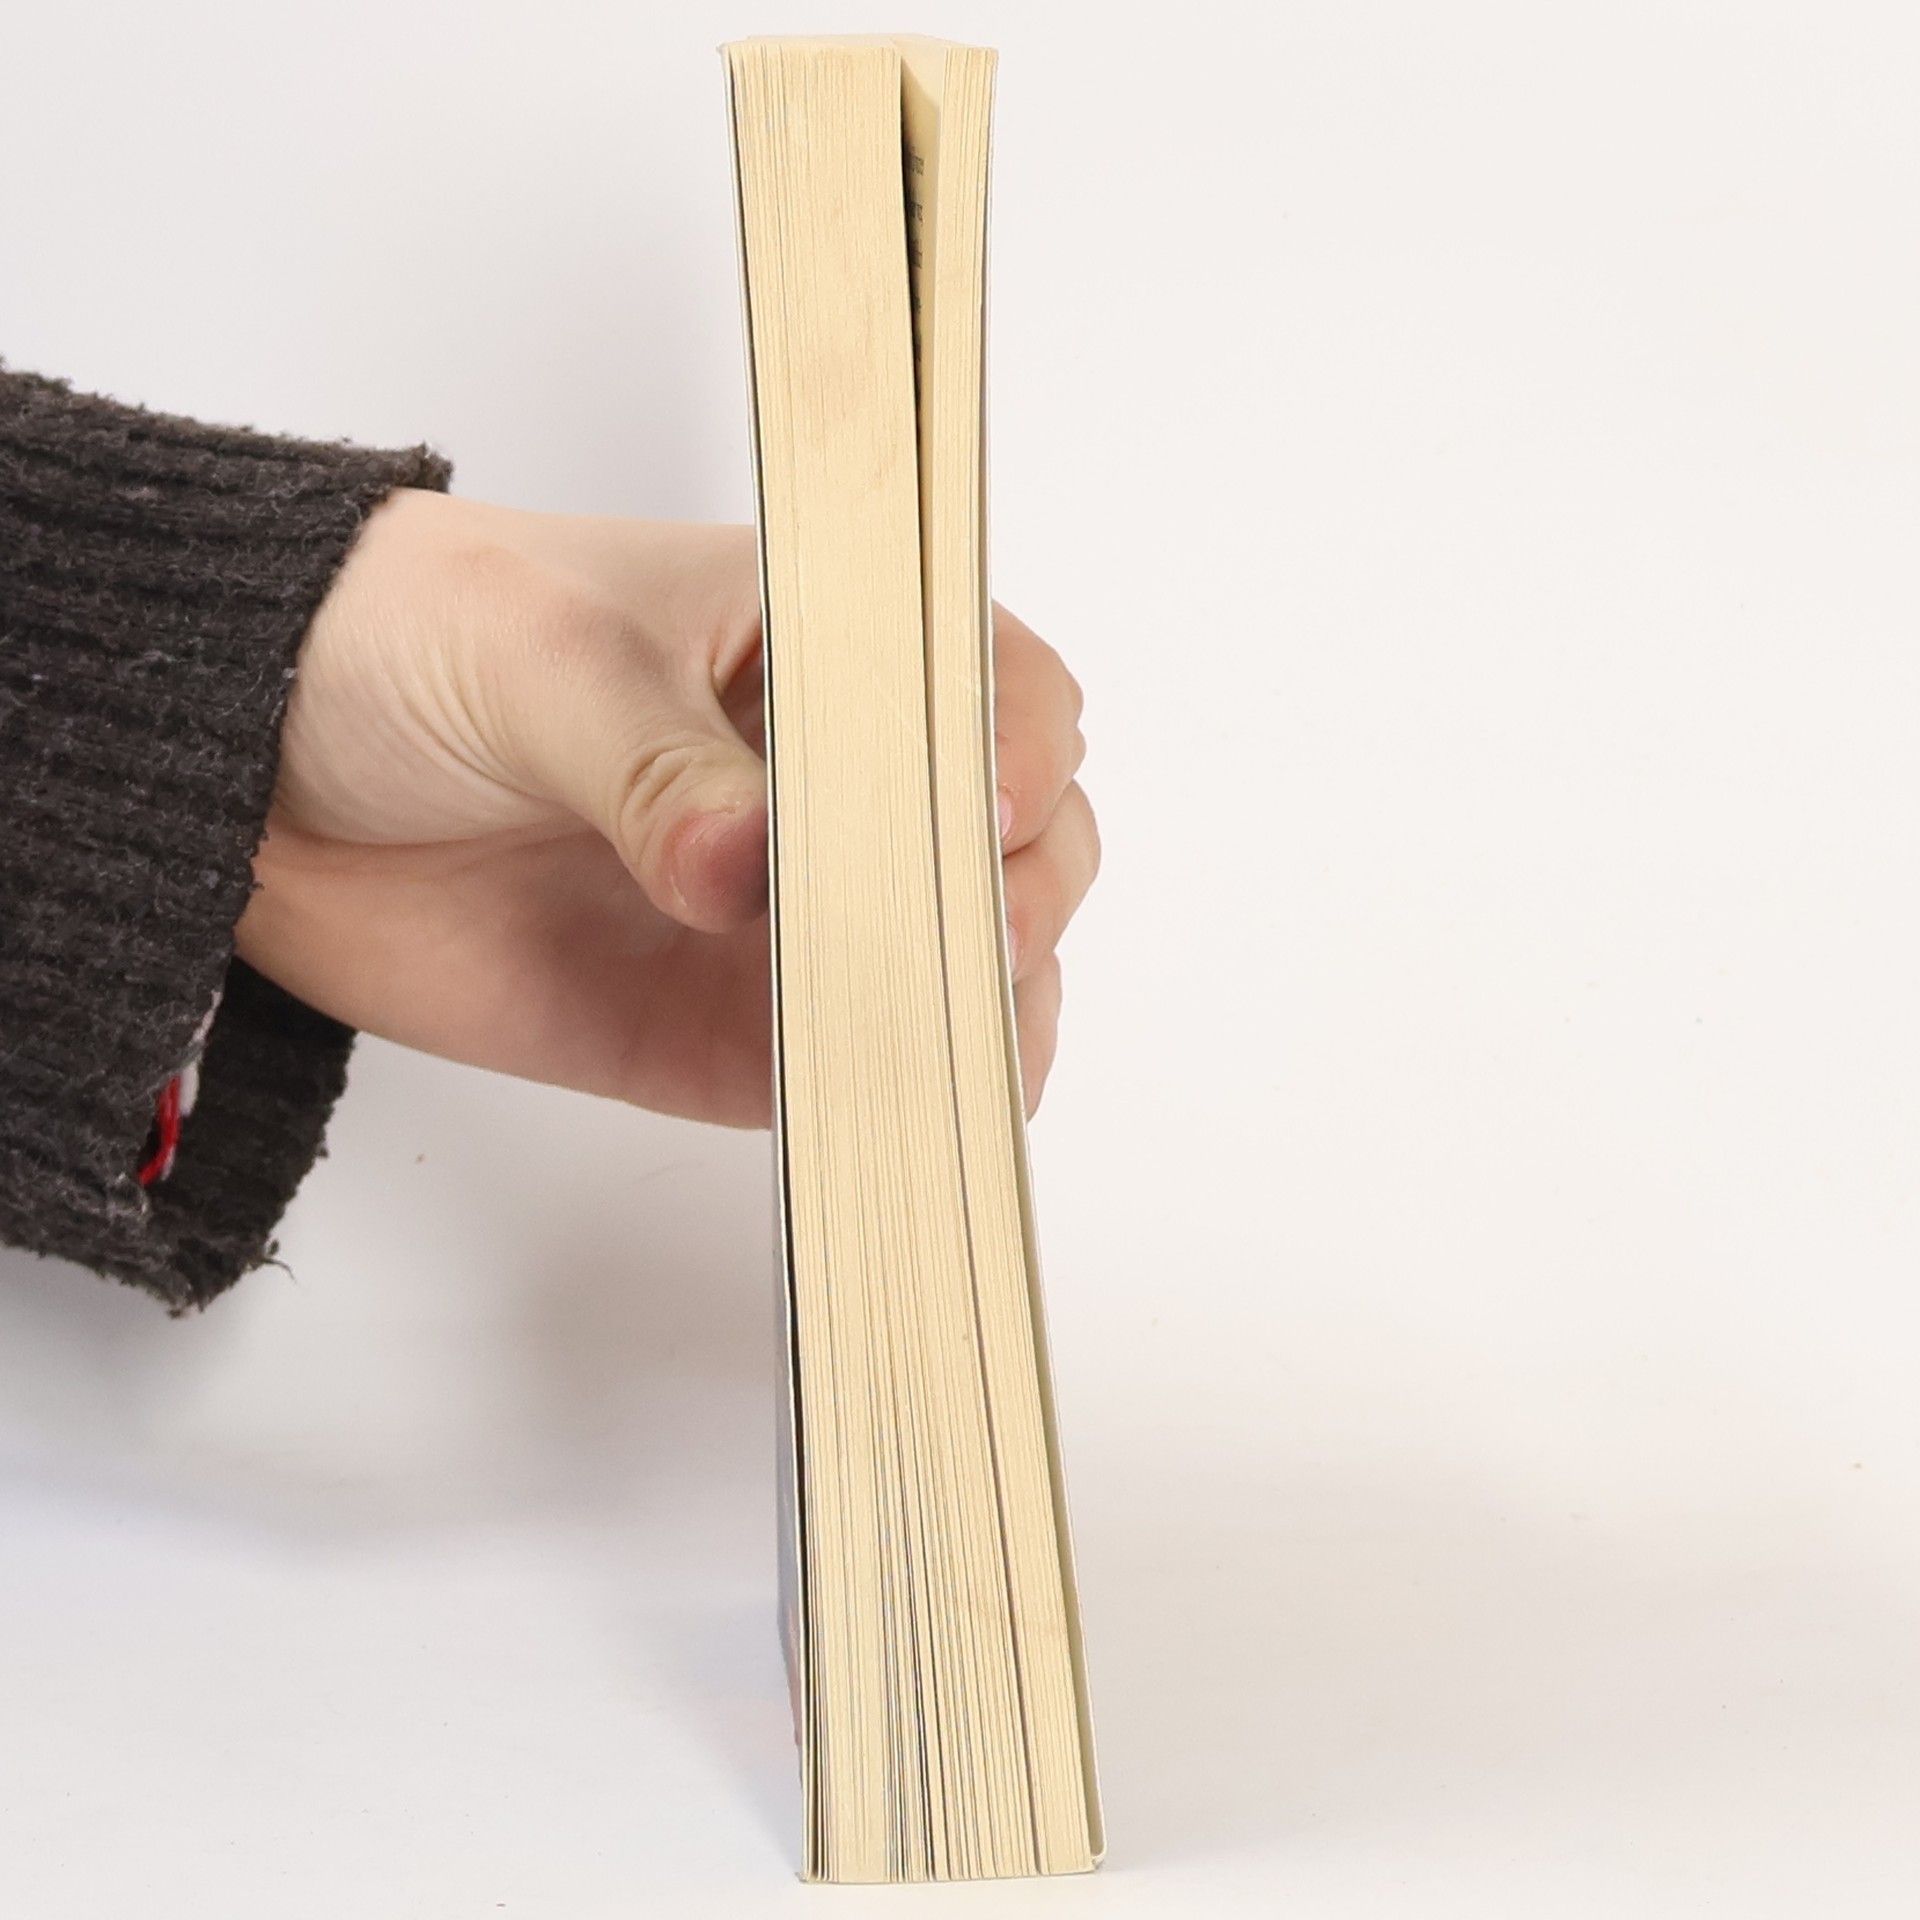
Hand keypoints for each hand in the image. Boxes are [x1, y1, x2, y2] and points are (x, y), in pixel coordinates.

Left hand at [237, 490, 1098, 1127]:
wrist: (257, 781)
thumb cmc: (405, 644)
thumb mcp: (537, 662)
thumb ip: (652, 768)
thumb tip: (748, 868)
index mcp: (813, 644)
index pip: (987, 681)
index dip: (1021, 743)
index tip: (993, 808)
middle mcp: (828, 782)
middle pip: (1017, 834)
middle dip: (1024, 888)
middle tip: (969, 933)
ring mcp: (789, 911)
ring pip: (960, 966)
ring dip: (985, 1008)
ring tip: (952, 1033)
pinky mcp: (727, 1027)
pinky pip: (854, 1070)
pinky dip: (900, 1095)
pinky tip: (911, 1104)